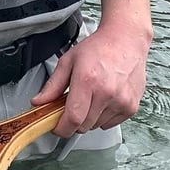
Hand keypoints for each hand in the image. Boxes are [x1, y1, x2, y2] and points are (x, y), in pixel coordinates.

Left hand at [31, 22, 149, 138]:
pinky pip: (110, 124)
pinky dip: (102, 117)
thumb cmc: (98, 48)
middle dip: (73, 121)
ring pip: (96, 126)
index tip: (56, 127)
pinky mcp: (131, 107)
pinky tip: (102, 99)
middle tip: (71, 106)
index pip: (73, 118)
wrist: (125, 41)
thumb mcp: (68, 61)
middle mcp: (107, 93)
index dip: (62, 128)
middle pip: (84, 126)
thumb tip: (38, 102)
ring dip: (88, 118)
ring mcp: (121, 101)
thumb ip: (52, 85)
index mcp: (88, 80)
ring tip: (89, 97)